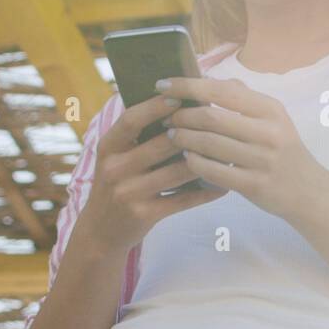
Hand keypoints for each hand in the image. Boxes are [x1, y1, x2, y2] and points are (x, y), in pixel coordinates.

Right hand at [79, 93, 227, 253]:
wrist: (100, 231)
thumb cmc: (117, 184)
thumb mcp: (116, 157)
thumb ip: (137, 135)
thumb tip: (174, 103)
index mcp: (108, 147)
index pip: (131, 120)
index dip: (154, 107)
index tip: (179, 97)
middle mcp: (115, 168)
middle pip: (160, 144)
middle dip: (191, 132)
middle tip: (218, 121)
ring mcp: (128, 192)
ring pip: (176, 172)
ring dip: (205, 160)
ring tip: (228, 149)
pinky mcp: (144, 214)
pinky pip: (182, 200)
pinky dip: (205, 192)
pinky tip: (222, 185)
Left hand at [156, 76, 328, 224]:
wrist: (308, 190)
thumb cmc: (283, 149)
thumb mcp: (273, 118)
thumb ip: (243, 98)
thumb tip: (208, 79)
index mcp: (270, 109)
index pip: (221, 90)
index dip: (187, 86)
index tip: (162, 85)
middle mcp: (268, 132)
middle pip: (211, 117)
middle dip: (181, 116)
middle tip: (166, 117)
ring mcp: (261, 160)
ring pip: (209, 144)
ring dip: (184, 138)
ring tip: (173, 136)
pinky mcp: (253, 185)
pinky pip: (213, 171)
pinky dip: (194, 162)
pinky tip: (187, 158)